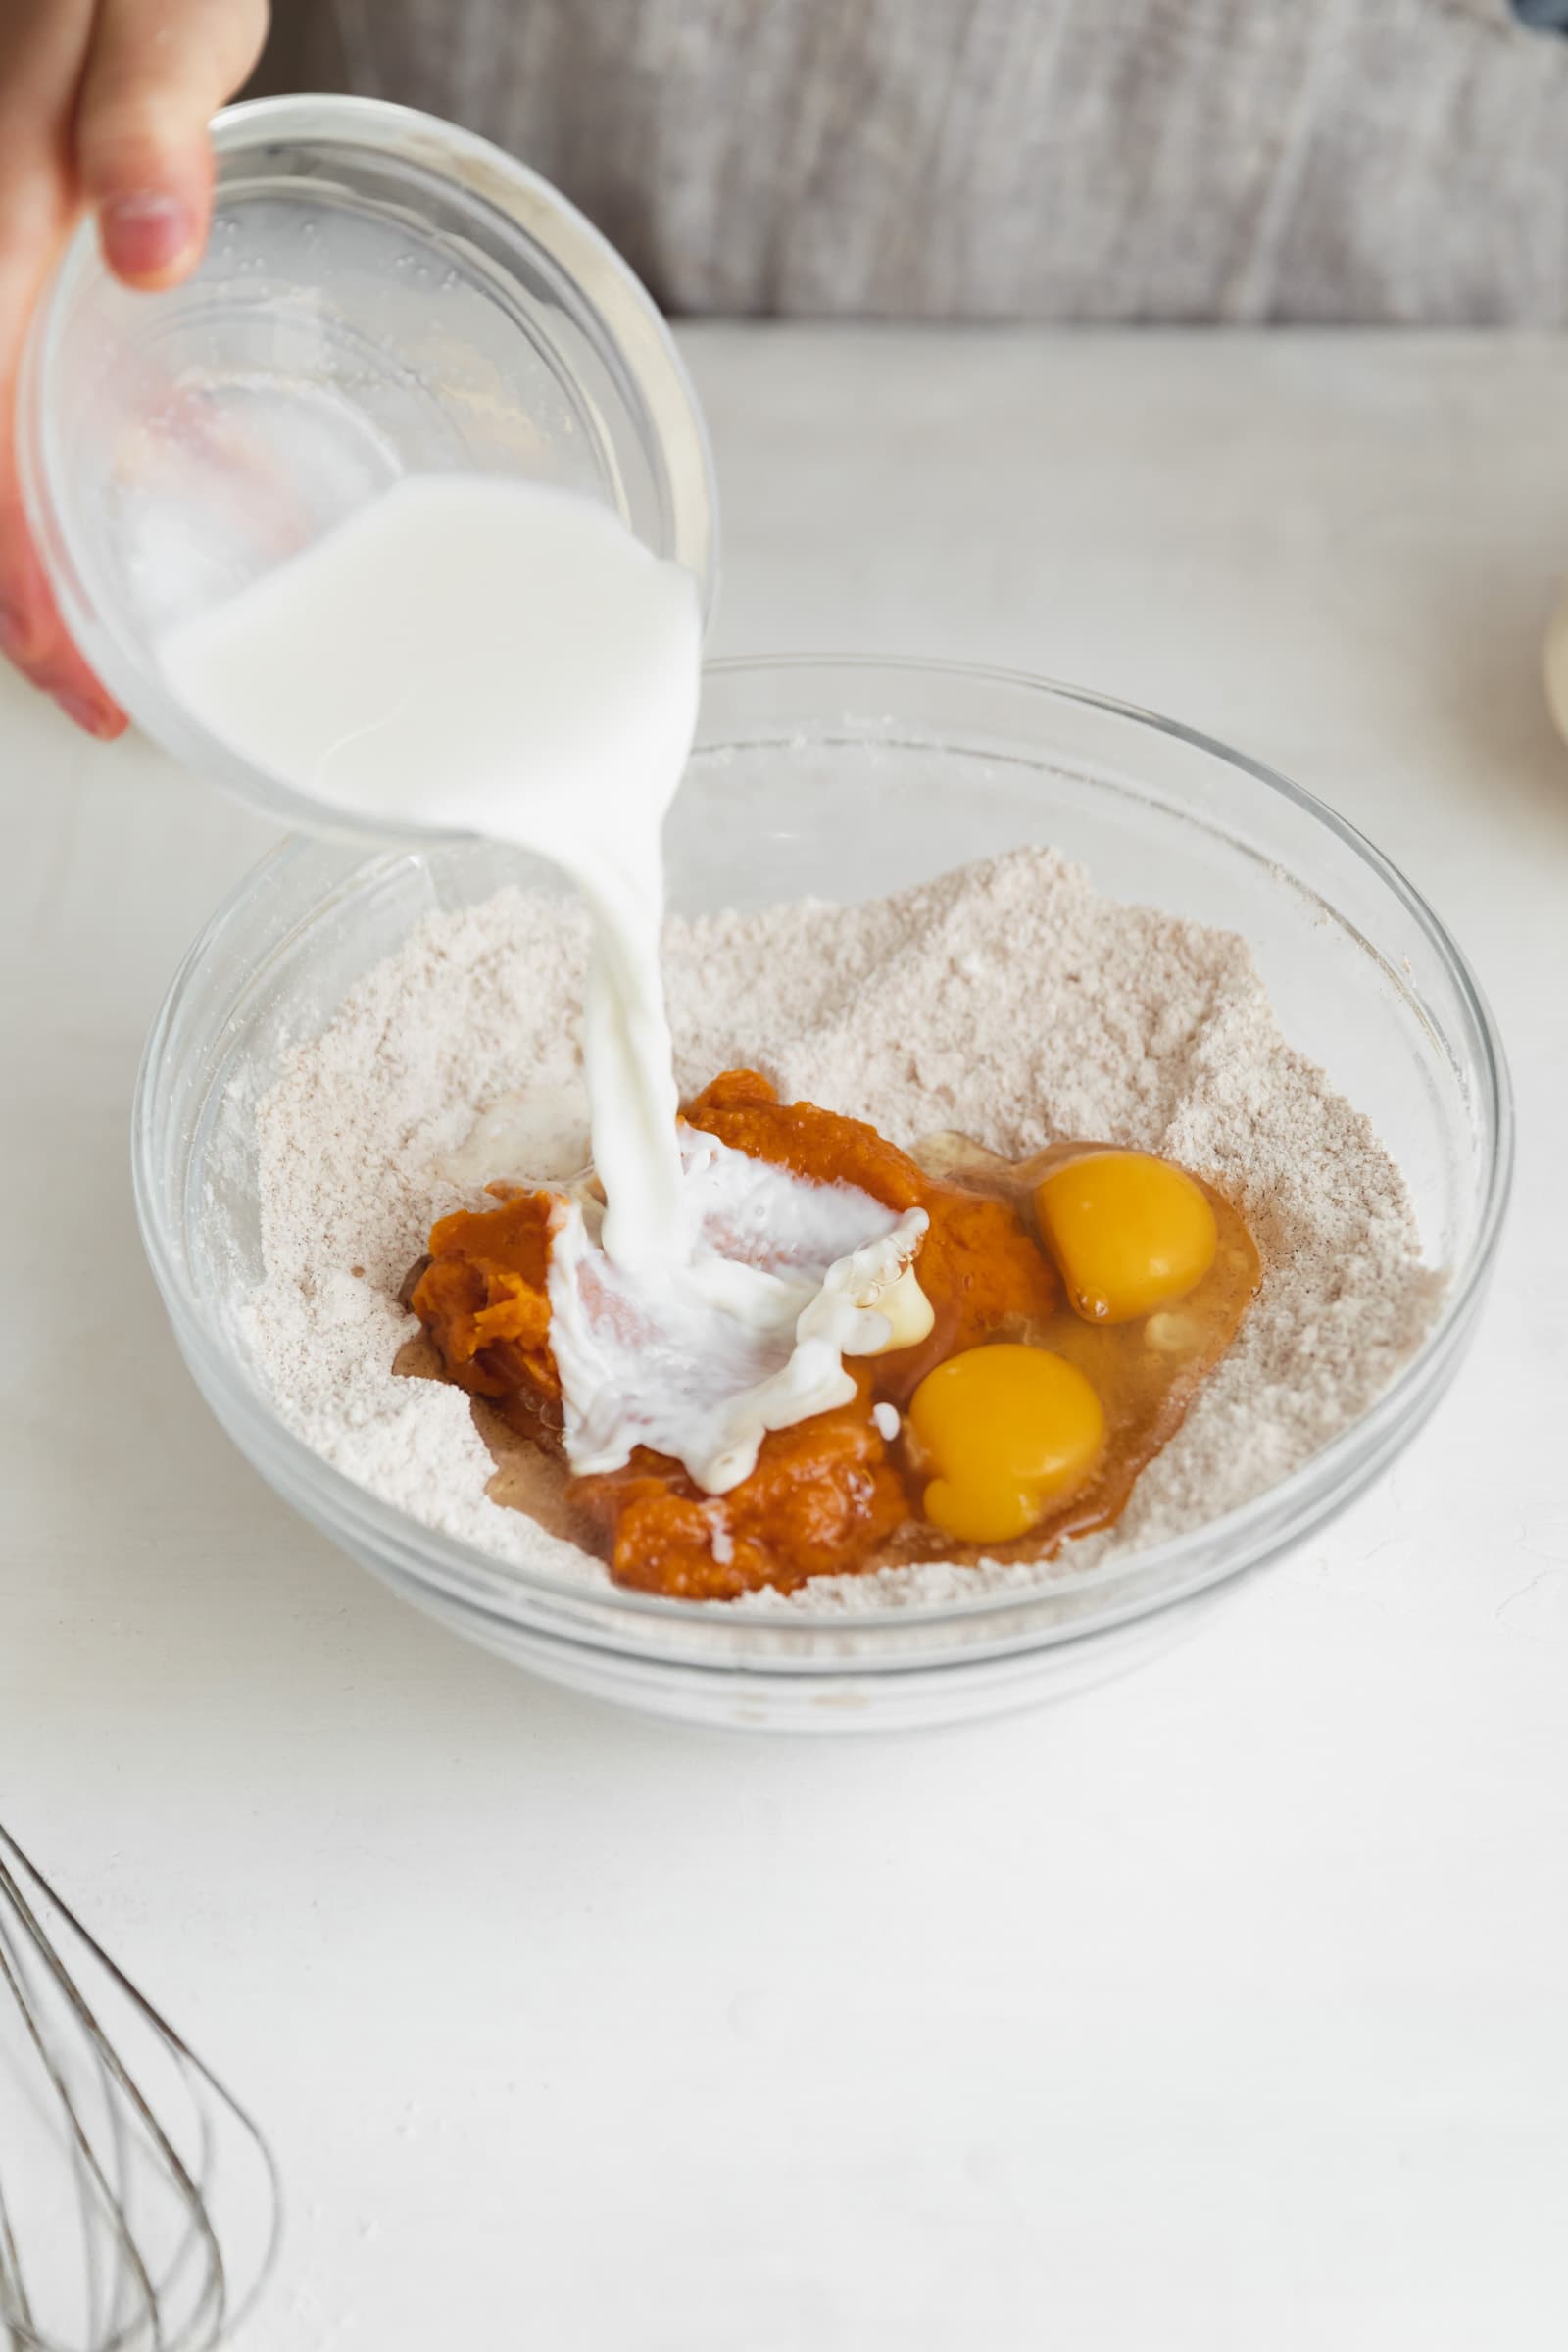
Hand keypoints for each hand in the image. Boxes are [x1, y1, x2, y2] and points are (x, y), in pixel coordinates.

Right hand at [0, 0, 267, 735]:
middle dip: (21, 590)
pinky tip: (205, 489)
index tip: (65, 664)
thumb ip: (146, 116)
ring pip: (16, 427)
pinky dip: (131, 443)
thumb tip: (144, 250)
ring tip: (118, 642)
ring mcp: (13, 252)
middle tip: (95, 701)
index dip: (11, 562)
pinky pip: (60, 367)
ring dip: (56, 537)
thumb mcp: (157, 3)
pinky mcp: (57, 245)